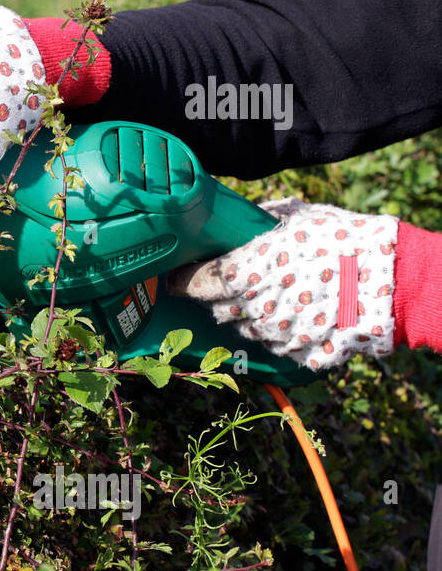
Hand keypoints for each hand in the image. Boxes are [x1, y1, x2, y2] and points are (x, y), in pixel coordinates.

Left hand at [167, 198, 398, 369]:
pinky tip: (299, 310)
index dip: (180, 279)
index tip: (177, 276)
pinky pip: (277, 343)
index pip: (190, 283)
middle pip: (216, 308)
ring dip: (249, 313)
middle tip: (228, 281)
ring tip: (272, 292)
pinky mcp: (298, 354)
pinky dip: (280, 330)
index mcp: (240, 274)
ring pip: (245, 327)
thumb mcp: (295, 216)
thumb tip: (238, 216)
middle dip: (217, 295)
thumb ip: (257, 219)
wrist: (393, 280)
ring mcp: (274, 337)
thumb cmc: (341, 239)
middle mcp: (250, 310)